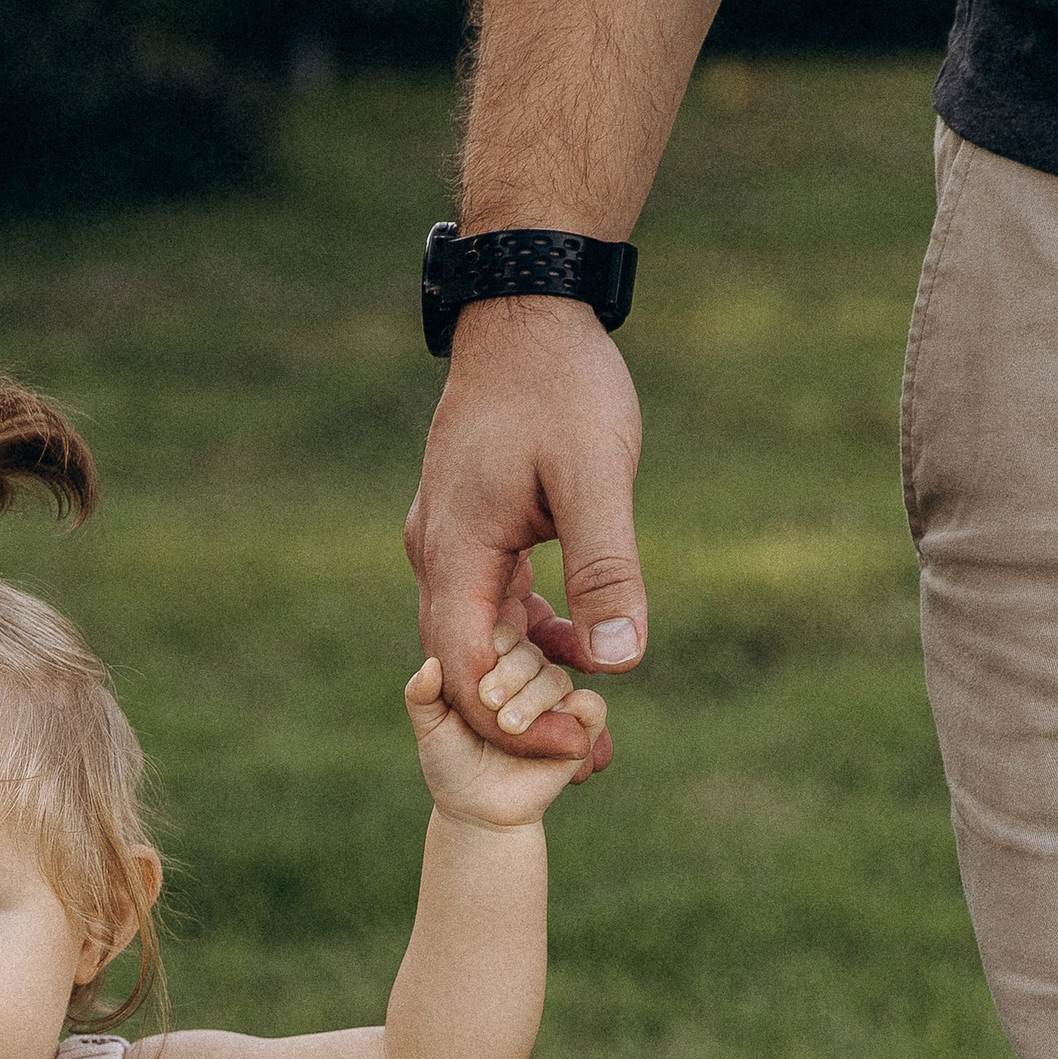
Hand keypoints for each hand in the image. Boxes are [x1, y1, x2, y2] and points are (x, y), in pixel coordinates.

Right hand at [403, 294, 645, 759]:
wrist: (527, 309)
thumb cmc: (562, 383)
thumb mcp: (597, 476)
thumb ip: (606, 571)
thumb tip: (621, 665)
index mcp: (455, 553)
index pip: (467, 673)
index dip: (514, 725)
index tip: (573, 748)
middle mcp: (437, 556)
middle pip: (466, 667)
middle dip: (522, 715)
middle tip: (590, 749)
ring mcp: (448, 542)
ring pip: (478, 637)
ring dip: (528, 678)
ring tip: (589, 710)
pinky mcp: (469, 529)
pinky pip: (489, 603)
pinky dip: (528, 634)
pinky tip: (578, 645)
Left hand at [406, 618, 605, 826]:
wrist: (477, 809)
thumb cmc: (451, 763)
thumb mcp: (429, 728)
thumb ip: (421, 695)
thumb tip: (430, 664)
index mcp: (495, 665)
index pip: (503, 634)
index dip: (492, 648)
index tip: (475, 680)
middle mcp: (528, 677)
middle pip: (531, 654)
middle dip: (509, 676)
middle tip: (489, 705)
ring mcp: (555, 701)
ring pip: (557, 679)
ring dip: (532, 700)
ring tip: (508, 727)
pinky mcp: (578, 728)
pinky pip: (592, 706)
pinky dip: (578, 709)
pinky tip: (554, 726)